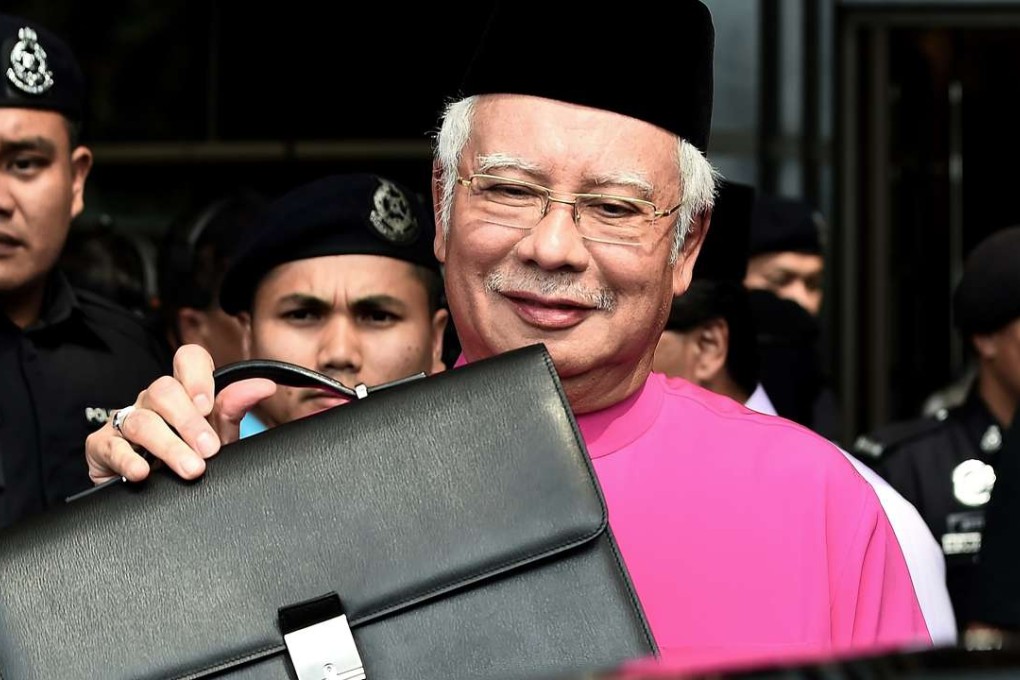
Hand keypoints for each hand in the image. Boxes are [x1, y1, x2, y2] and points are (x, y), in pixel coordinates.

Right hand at [85, 344, 276, 484]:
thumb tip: (263, 385)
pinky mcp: (101, 447)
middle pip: (163, 391)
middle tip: (209, 450)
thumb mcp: (218, 436)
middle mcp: (152, 401)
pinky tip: (143, 472)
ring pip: (141, 421)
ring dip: (169, 446)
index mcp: (183, 391)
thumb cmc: (188, 457)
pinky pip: (111, 447)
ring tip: (192, 469)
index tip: (208, 406)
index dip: (197, 376)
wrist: (154, 496)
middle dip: (188, 421)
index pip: (188, 359)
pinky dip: (128, 460)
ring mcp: (124, 421)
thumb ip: (234, 410)